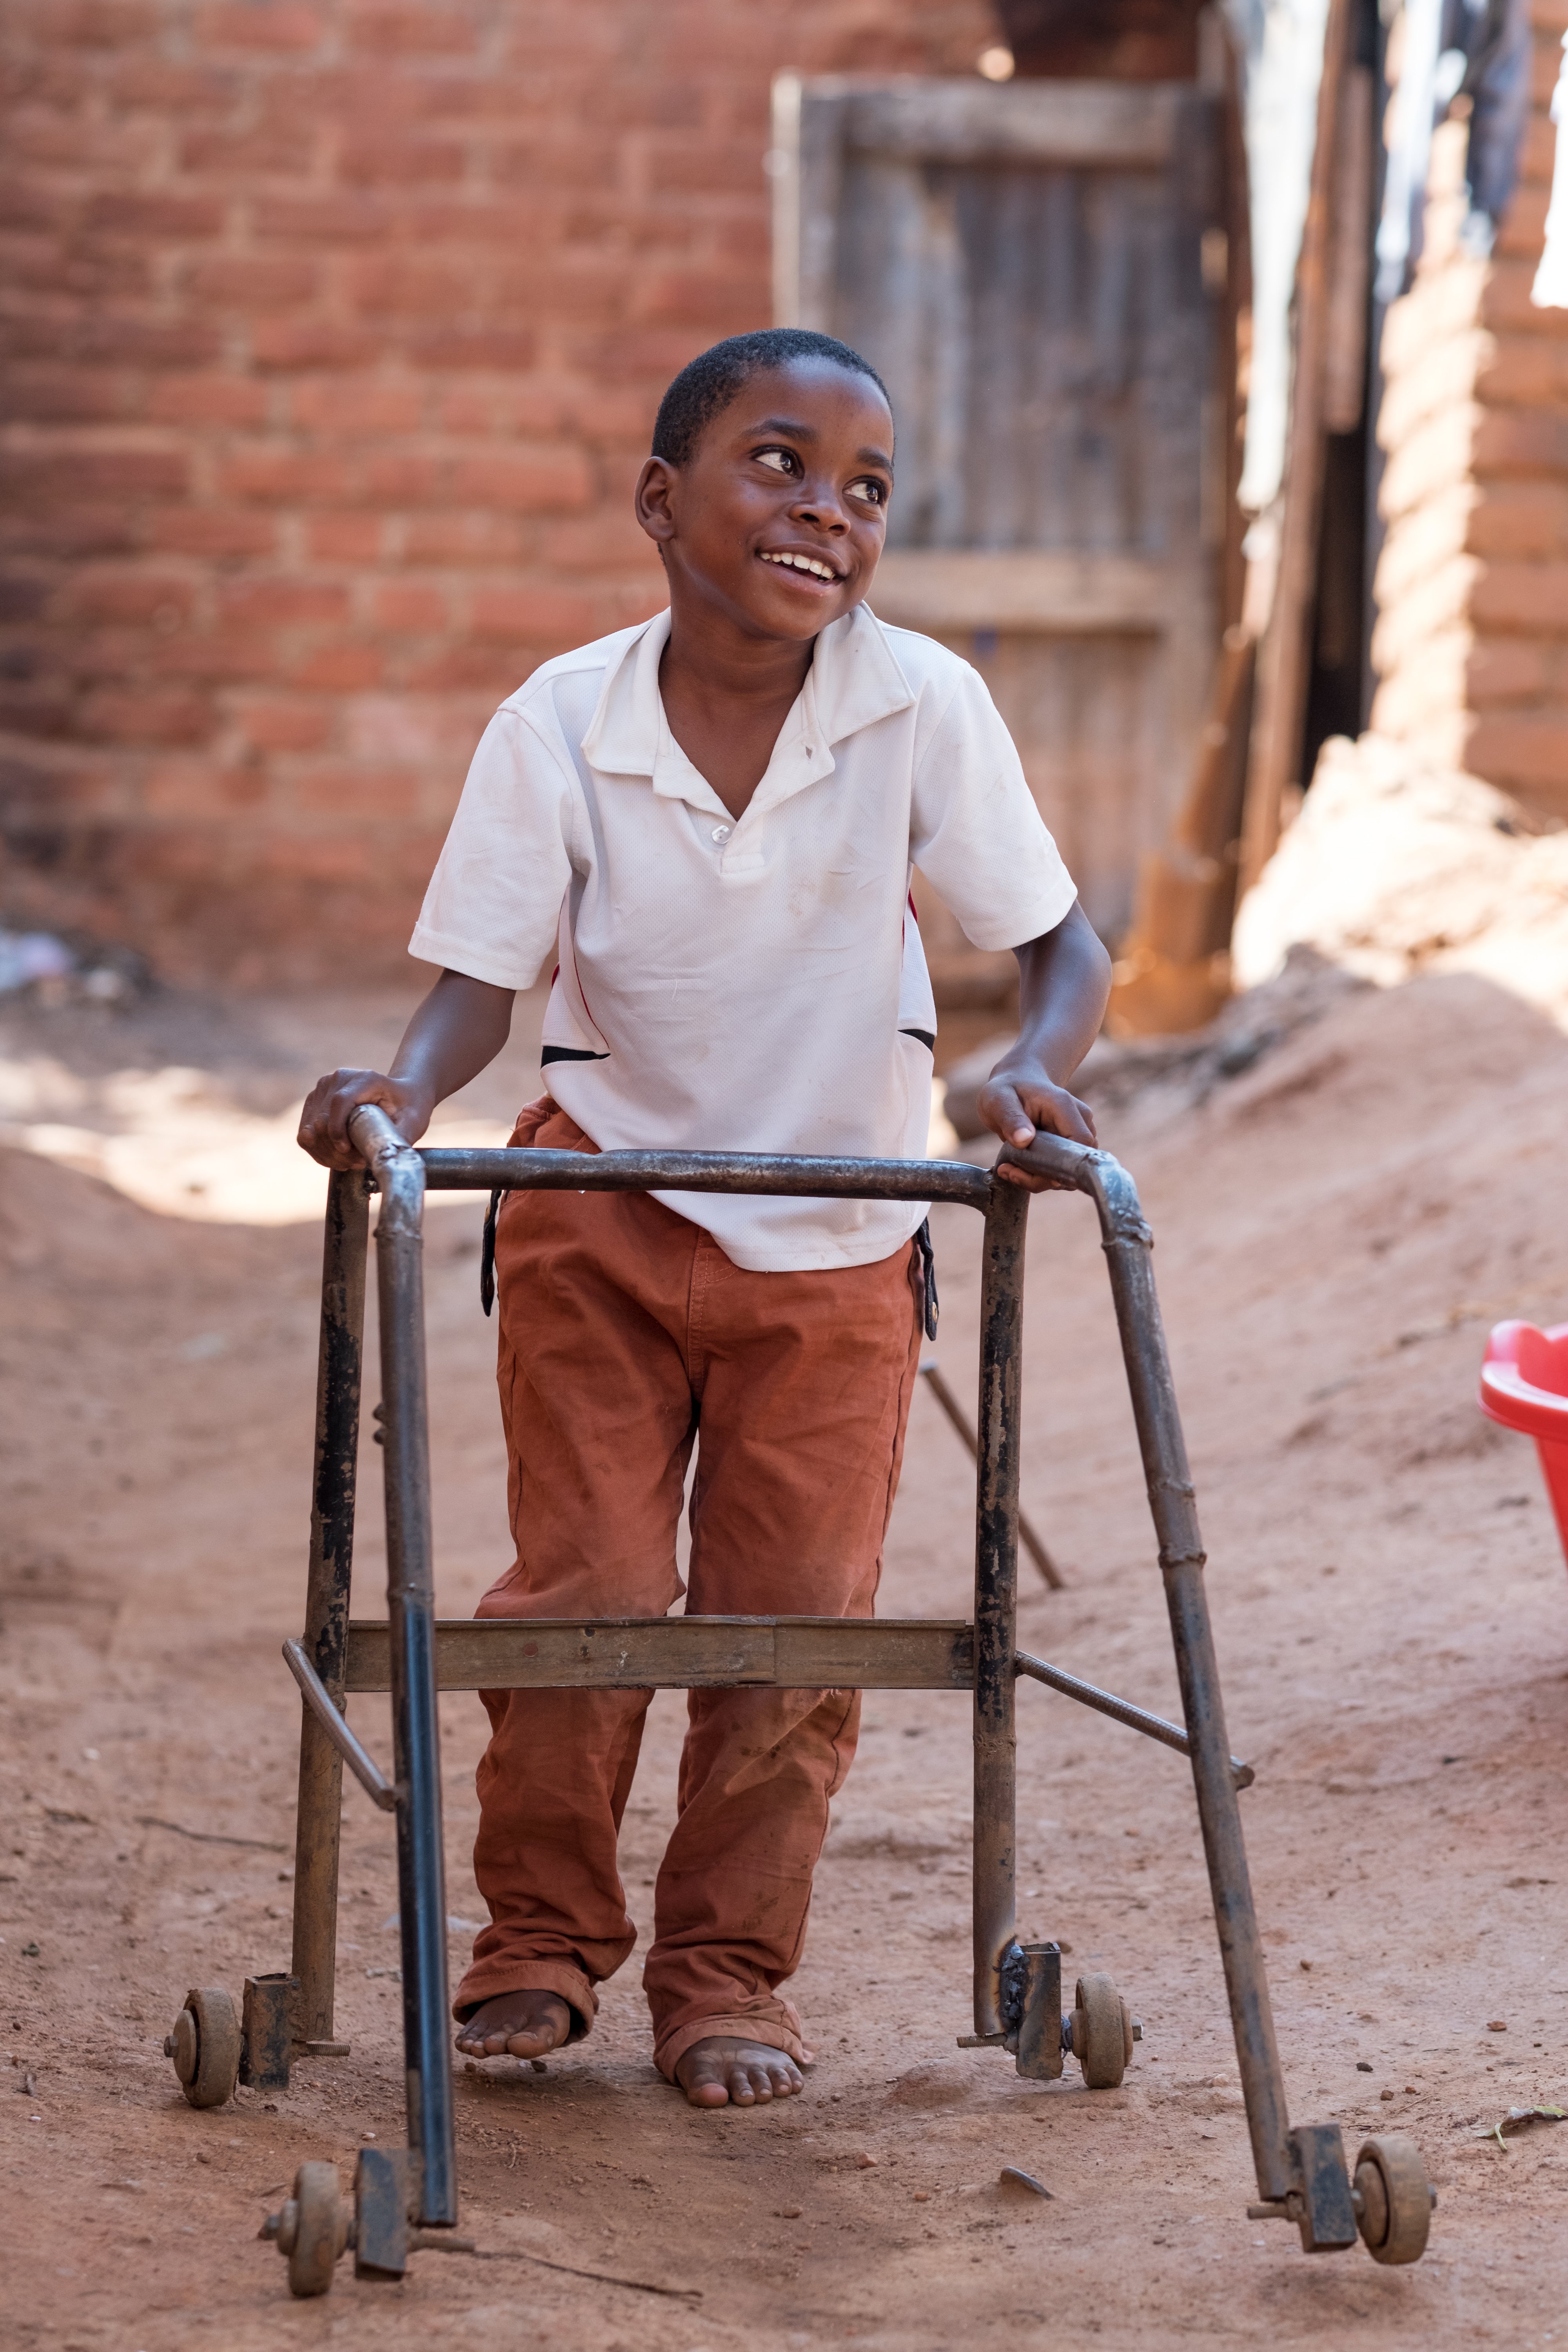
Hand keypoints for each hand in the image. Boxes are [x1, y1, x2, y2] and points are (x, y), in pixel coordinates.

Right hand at [296, 1068, 433, 1170]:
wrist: (401, 1096)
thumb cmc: (408, 1109)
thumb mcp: (413, 1122)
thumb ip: (399, 1138)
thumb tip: (383, 1159)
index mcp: (365, 1079)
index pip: (339, 1102)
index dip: (337, 1130)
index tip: (347, 1151)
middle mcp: (339, 1079)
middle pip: (321, 1120)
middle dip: (336, 1150)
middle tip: (358, 1163)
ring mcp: (322, 1089)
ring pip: (309, 1131)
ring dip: (327, 1154)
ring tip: (350, 1162)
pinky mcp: (314, 1102)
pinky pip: (305, 1135)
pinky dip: (318, 1151)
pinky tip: (338, 1158)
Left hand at [976, 1059, 1096, 1190]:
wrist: (1016, 1084)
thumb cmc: (1006, 1090)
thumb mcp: (998, 1100)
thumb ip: (1011, 1118)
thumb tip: (1024, 1140)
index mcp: (1064, 1106)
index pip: (1080, 1143)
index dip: (1058, 1164)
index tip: (1021, 1170)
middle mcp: (1080, 1120)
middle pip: (1076, 1163)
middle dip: (1043, 1177)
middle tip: (1009, 1171)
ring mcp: (1079, 1133)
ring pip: (1070, 1171)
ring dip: (1040, 1178)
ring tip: (1009, 1168)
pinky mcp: (1072, 1146)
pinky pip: (1062, 1171)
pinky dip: (1041, 1176)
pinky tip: (1018, 1168)